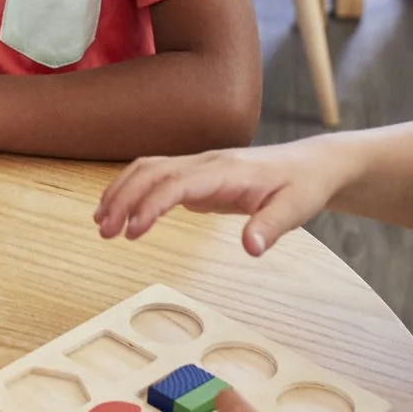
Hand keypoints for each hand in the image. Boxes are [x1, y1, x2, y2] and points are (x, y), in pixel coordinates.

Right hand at [94, 141, 350, 254]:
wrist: (311, 164)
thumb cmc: (302, 186)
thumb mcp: (296, 209)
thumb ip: (271, 227)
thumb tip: (250, 249)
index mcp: (226, 170)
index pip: (178, 182)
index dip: (152, 204)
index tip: (133, 230)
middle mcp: (206, 162)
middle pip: (152, 171)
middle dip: (123, 198)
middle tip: (105, 232)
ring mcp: (199, 166)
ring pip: (148, 169)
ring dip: (121, 192)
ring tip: (101, 224)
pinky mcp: (196, 176)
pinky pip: (156, 176)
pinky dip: (131, 190)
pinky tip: (120, 212)